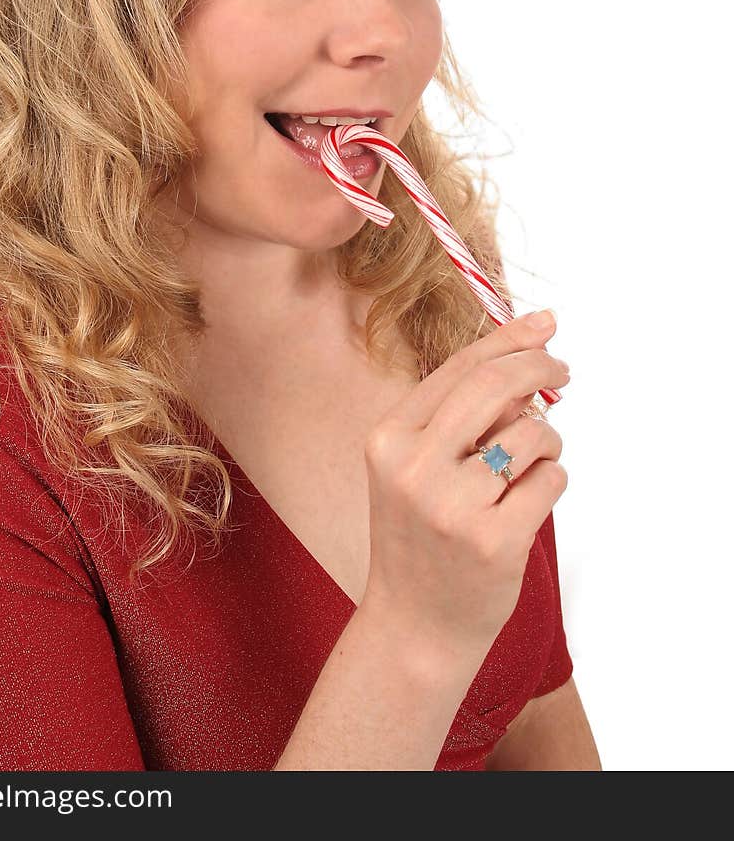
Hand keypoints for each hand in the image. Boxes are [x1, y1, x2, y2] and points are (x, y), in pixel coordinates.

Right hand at [360, 310, 568, 662]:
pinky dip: (552, 482)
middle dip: (540, 367)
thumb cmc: (420, 536)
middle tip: (564, 371)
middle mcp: (414, 467)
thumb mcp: (412, 467)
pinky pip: (550, 480)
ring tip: (527, 469)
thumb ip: (457, 414)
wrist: (414, 626)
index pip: (460, 366)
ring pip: (532, 433)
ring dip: (546, 441)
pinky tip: (527, 503)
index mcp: (388, 439)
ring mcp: (453, 506)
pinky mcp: (494, 541)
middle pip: (496, 384)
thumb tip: (527, 352)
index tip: (545, 325)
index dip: (509, 338)